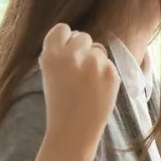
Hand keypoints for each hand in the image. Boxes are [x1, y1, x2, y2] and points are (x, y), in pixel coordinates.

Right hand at [38, 23, 119, 150]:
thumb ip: (59, 52)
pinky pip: (109, 64)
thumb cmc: (60, 102)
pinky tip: (96, 90)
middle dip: (81, 50)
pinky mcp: (111, 73)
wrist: (73, 131)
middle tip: (77, 72)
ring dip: (94, 61)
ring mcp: (94, 64)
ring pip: (98, 50)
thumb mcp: (49, 74)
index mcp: (51, 55)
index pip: (62, 29)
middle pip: (83, 36)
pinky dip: (104, 75)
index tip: (66, 52)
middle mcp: (73, 56)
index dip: (65, 40)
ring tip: (86, 84)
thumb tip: (75, 35)